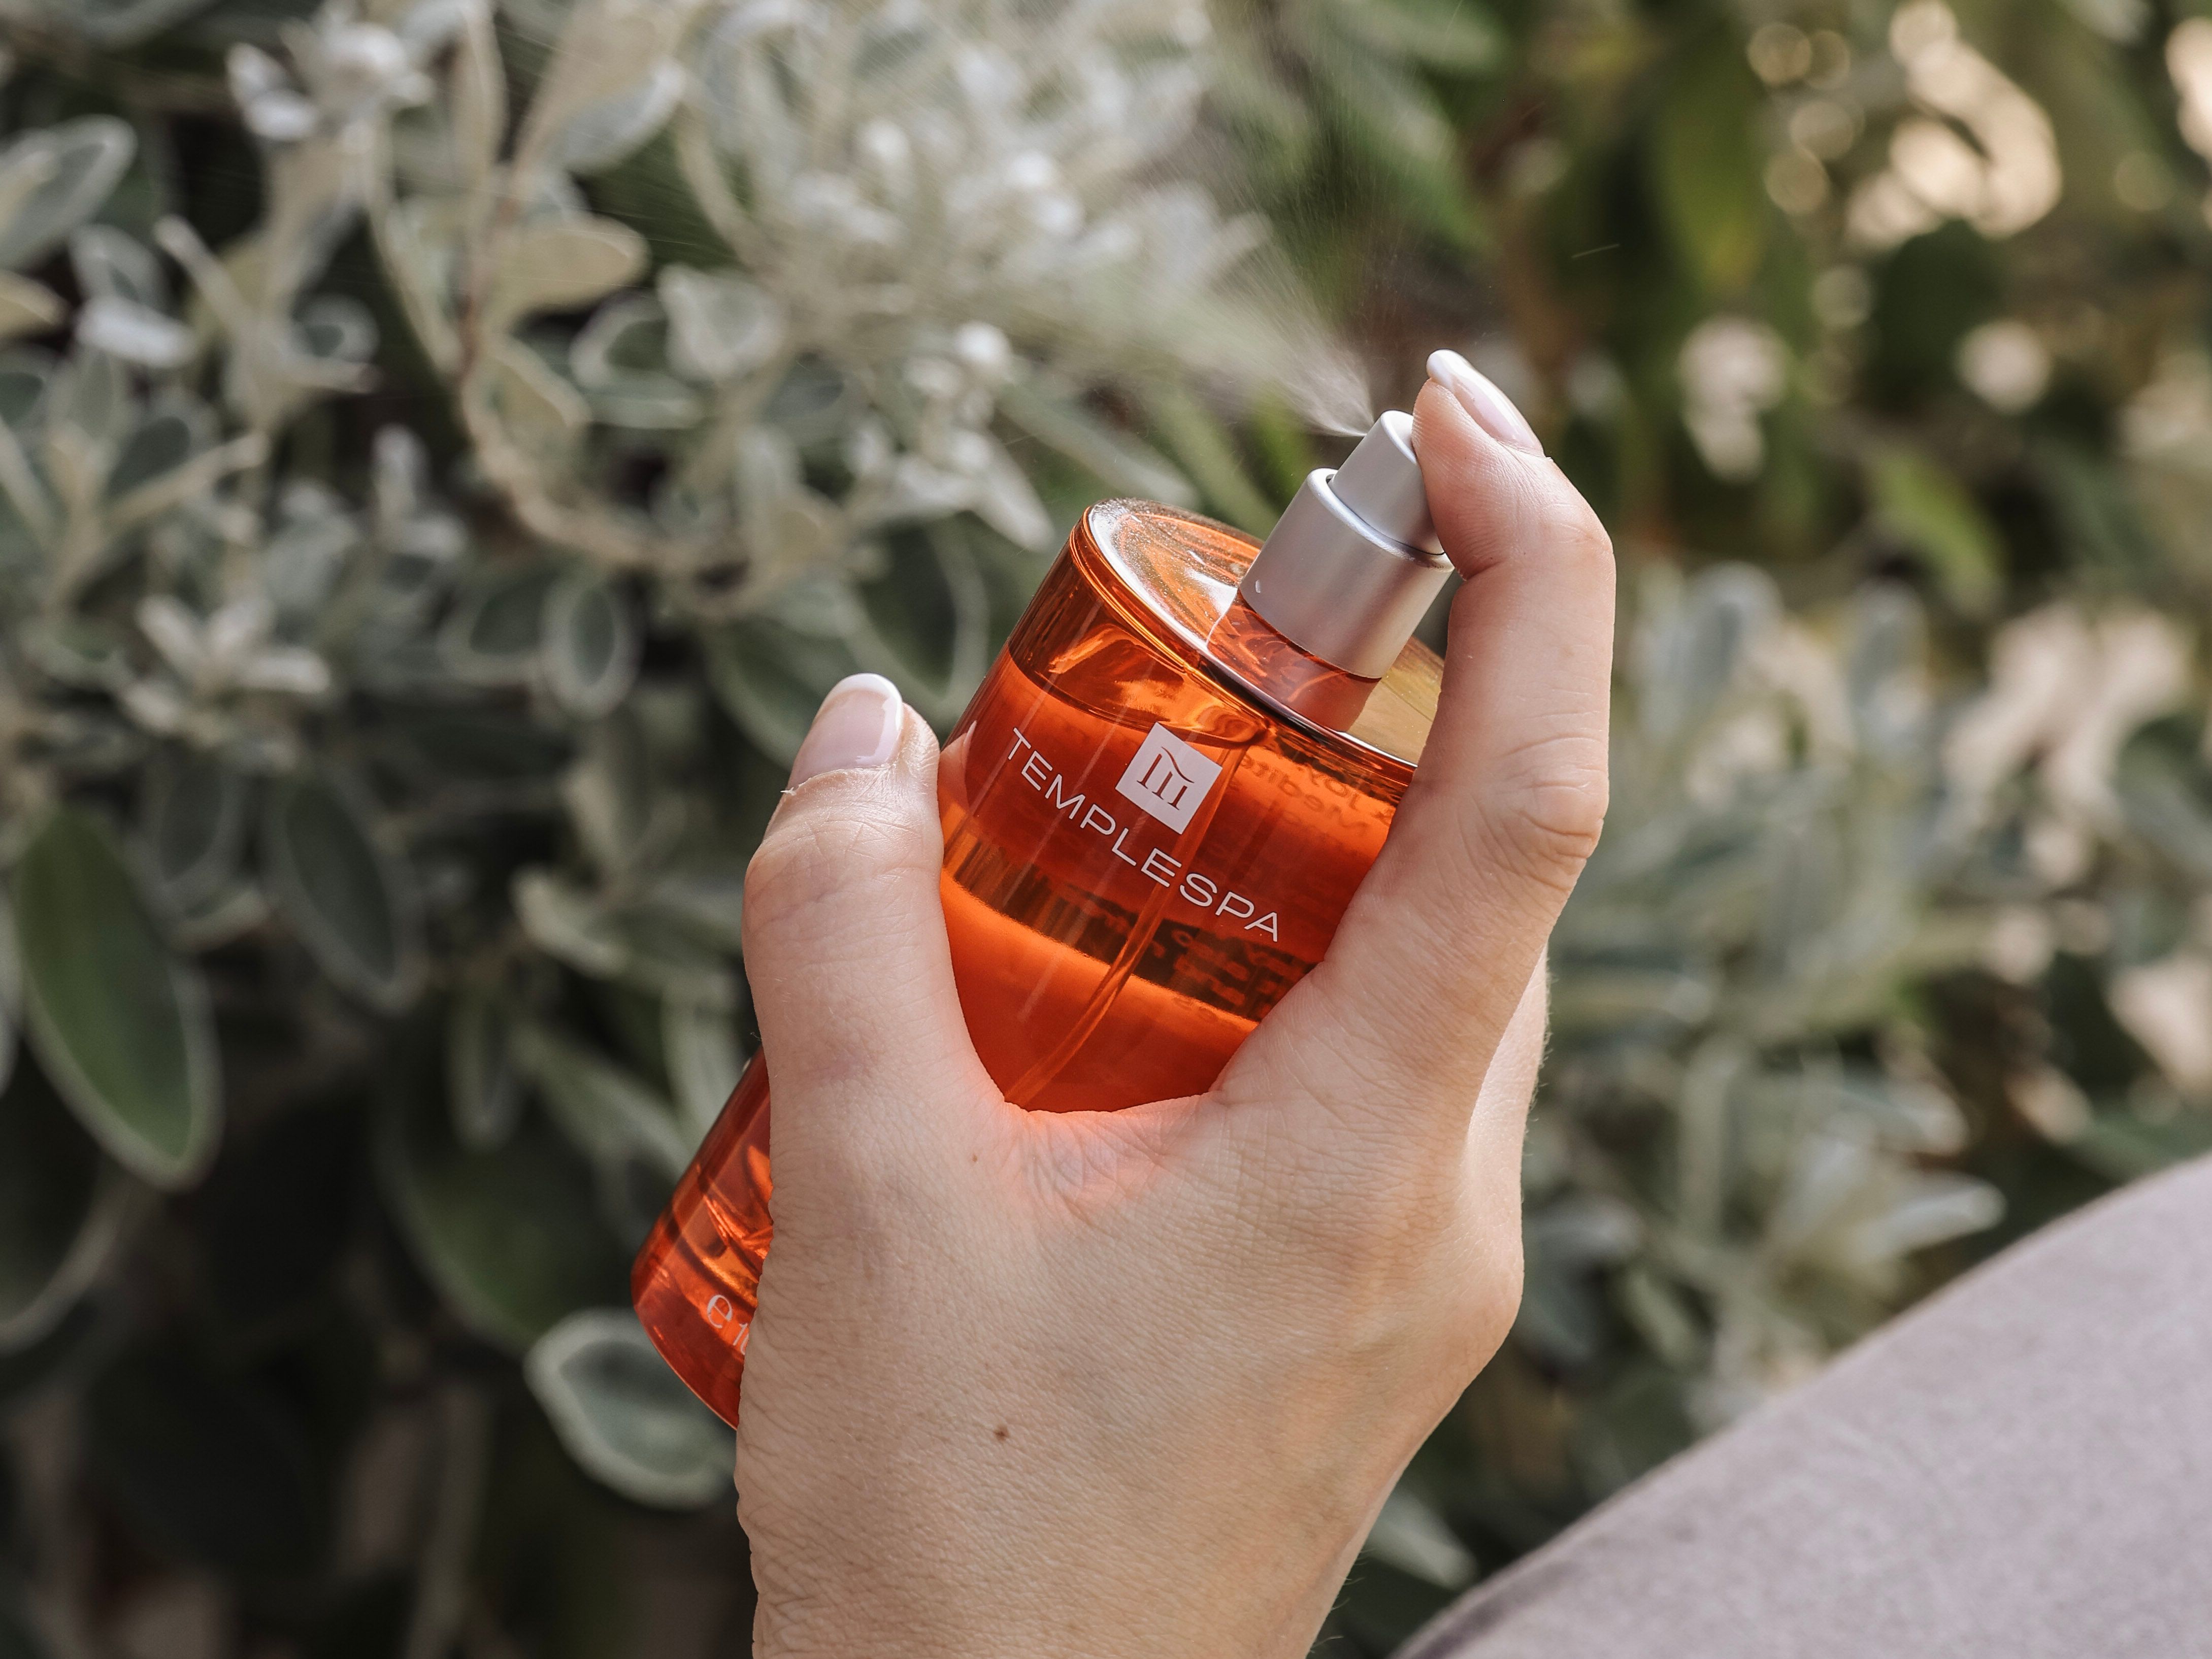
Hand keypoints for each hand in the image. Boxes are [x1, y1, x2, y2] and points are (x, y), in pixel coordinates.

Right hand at [734, 358, 1613, 1658]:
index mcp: (1369, 1159)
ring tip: (1129, 800)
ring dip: (1313, 841)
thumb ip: (844, 931)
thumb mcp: (869, 1197)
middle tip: (1223, 609)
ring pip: (1421, 968)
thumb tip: (854, 729)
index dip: (1534, 575)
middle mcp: (1443, 1196)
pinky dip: (1275, 961)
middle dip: (1387, 692)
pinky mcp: (1363, 1292)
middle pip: (1483, 868)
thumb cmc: (956, 1529)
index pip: (1529, 808)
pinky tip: (1119, 984)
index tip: (1452, 414)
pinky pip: (1366, 1061)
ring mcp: (1419, 1255)